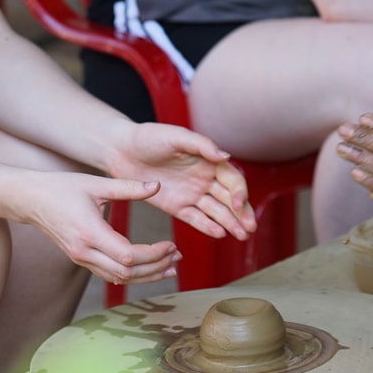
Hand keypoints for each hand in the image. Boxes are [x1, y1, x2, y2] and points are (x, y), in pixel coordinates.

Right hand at [19, 174, 181, 284]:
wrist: (30, 200)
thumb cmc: (61, 187)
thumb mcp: (96, 183)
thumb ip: (128, 187)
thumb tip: (157, 186)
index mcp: (90, 232)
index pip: (128, 256)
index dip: (154, 255)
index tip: (170, 244)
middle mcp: (85, 251)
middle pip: (127, 273)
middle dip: (156, 267)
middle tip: (176, 256)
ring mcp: (81, 258)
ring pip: (119, 279)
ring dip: (147, 275)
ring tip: (170, 266)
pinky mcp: (81, 259)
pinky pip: (109, 275)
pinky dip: (131, 275)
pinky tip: (149, 269)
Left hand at [106, 125, 256, 239]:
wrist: (121, 150)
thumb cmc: (149, 137)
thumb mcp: (176, 136)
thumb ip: (202, 145)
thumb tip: (226, 156)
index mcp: (209, 161)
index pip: (233, 180)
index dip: (240, 192)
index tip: (239, 203)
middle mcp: (204, 179)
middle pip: (229, 199)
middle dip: (242, 214)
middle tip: (251, 228)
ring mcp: (191, 194)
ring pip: (216, 212)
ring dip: (230, 223)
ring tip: (242, 236)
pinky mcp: (176, 206)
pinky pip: (195, 219)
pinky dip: (208, 227)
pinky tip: (220, 234)